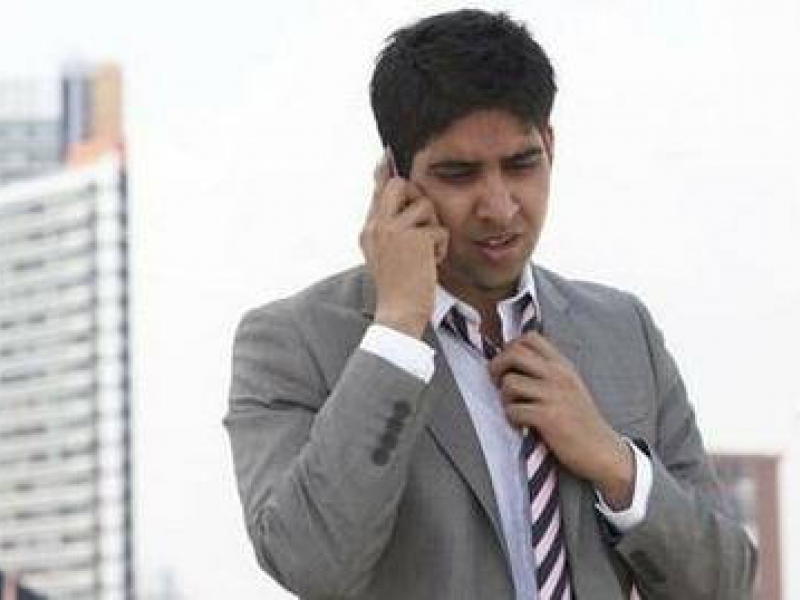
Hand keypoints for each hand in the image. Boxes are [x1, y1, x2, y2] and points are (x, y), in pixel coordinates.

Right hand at [360, 152, 448, 338]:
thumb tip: (398, 204)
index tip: (387, 155)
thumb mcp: (385, 254)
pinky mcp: (415, 239)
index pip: (378, 191)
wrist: (399, 313)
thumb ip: (389, 228)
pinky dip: (441, 247)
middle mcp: (377, 226)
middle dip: (418, 198)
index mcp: (369, 230)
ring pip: (425, 205)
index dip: (384, 172)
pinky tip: (432, 264)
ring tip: (427, 252)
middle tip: (423, 222)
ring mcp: (394, 231)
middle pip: (401, 185)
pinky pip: (439, 229)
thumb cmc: (398, 288)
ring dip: (433, 227)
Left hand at [488, 332, 634, 509]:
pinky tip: (521, 424)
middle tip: (497, 383)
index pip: (530, 338)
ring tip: (515, 408)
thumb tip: (511, 361)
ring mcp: (553, 395)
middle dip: (497, 367)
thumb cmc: (581, 420)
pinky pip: (513, 410)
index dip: (510, 348)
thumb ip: (547, 371)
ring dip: (504, 398)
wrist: (602, 450)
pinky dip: (511, 418)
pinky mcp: (548, 417)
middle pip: (514, 353)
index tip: (508, 365)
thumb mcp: (569, 385)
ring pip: (509, 383)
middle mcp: (558, 375)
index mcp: (562, 365)